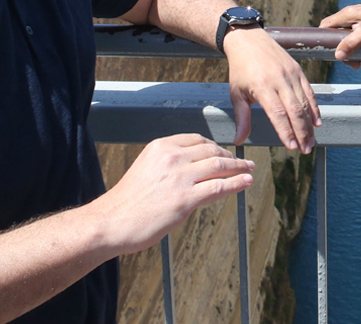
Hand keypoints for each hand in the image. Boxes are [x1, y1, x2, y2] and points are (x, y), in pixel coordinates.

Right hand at [95, 134, 254, 254]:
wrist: (111, 222)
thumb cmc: (126, 202)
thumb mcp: (146, 169)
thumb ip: (168, 165)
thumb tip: (194, 170)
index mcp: (160, 147)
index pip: (196, 139)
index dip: (215, 145)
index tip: (224, 151)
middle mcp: (171, 157)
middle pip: (211, 150)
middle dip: (230, 156)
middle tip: (242, 161)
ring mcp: (180, 177)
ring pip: (219, 166)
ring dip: (238, 167)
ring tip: (249, 169)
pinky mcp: (185, 199)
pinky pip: (218, 187)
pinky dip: (236, 183)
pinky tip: (246, 182)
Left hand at [223, 27, 320, 150]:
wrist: (249, 40)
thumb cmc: (241, 68)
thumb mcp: (236, 93)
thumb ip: (241, 118)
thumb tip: (239, 141)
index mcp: (262, 86)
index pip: (278, 114)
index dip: (286, 132)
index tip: (292, 147)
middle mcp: (279, 80)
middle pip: (295, 111)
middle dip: (302, 133)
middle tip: (305, 150)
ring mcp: (291, 74)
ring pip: (304, 103)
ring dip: (309, 124)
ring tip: (311, 141)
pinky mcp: (298, 71)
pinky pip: (309, 92)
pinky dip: (314, 108)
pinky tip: (316, 122)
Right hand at [319, 0, 360, 68]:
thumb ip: (352, 43)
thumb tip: (338, 56)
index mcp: (347, 14)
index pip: (326, 25)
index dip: (323, 38)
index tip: (328, 53)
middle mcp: (351, 16)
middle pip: (337, 35)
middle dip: (342, 51)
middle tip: (353, 63)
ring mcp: (360, 20)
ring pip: (348, 38)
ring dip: (353, 51)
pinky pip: (359, 38)